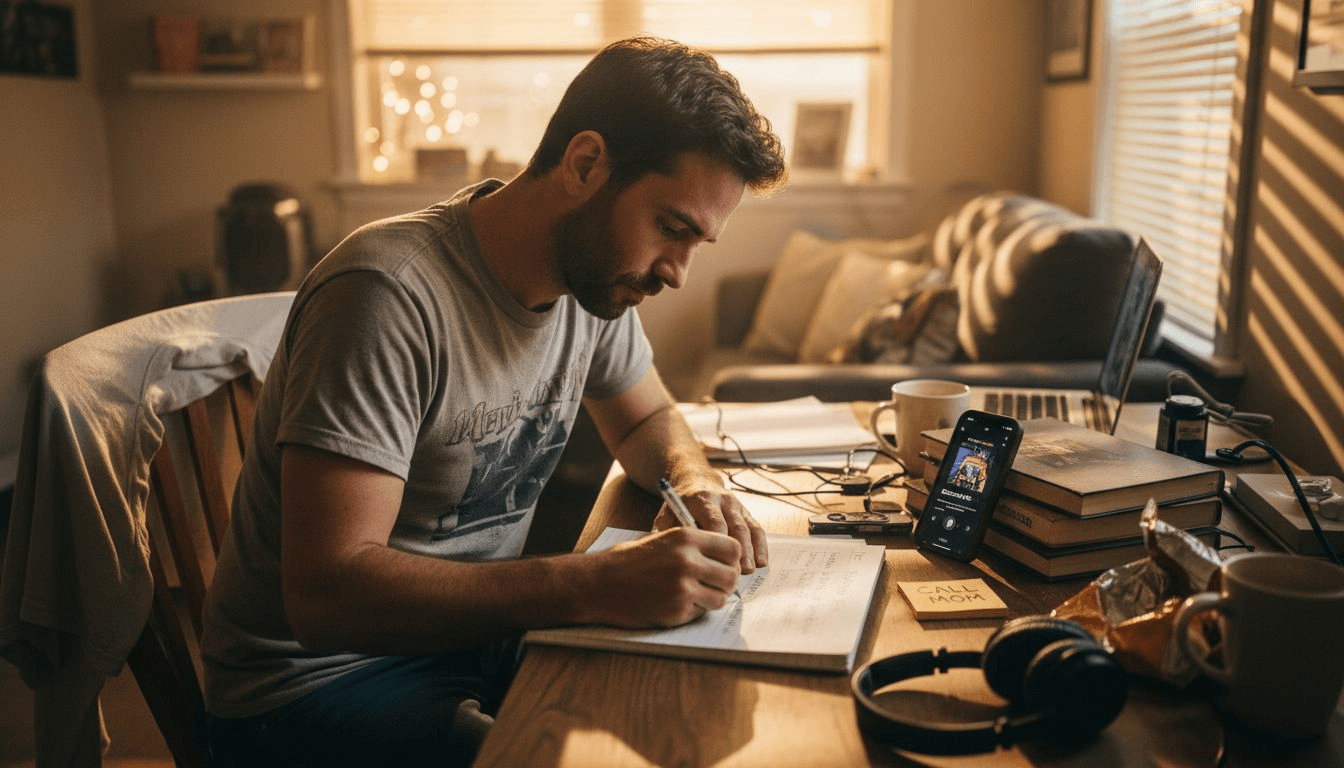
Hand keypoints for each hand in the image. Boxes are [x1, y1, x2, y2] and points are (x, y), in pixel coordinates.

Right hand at [588, 527, 742, 627]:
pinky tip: (674, 604)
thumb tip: (723, 559)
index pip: (732, 548)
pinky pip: (701, 613)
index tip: (725, 565)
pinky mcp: (676, 610)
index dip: (731, 559)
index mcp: (686, 537)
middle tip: (714, 586)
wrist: (598, 583)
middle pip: (732, 575)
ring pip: (721, 598)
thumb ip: (693, 546)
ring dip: (712, 599)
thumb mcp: (662, 539)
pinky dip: (693, 611)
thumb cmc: (628, 560)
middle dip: (726, 583)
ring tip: (694, 596)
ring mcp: (683, 587)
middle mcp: (688, 560)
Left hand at [654, 480, 768, 572]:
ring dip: (750, 551)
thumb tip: (663, 557)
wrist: (695, 481)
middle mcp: (722, 500)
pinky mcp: (746, 511)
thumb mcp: (666, 514)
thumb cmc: (679, 506)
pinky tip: (761, 562)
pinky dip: (760, 546)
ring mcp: (736, 505)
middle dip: (737, 550)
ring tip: (748, 570)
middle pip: (734, 526)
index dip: (718, 543)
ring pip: (747, 529)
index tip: (716, 564)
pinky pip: (757, 528)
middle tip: (736, 573)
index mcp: (701, 499)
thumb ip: (665, 533)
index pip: (714, 521)